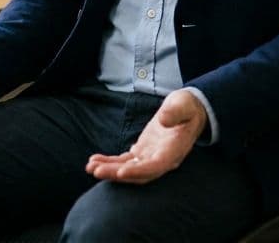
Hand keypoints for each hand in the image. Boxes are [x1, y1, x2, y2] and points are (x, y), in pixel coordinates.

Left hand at [85, 89, 206, 183]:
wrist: (188, 111)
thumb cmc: (186, 107)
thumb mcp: (183, 104)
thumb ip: (175, 112)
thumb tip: (164, 120)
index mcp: (173, 150)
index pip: (156, 166)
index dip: (138, 171)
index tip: (121, 172)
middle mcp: (163, 159)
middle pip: (138, 173)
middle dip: (117, 174)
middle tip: (96, 171)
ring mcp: (151, 157)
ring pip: (130, 169)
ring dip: (110, 170)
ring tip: (90, 168)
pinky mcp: (143, 152)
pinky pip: (126, 161)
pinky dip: (111, 162)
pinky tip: (95, 161)